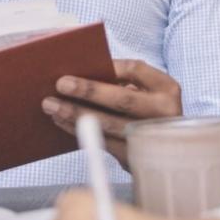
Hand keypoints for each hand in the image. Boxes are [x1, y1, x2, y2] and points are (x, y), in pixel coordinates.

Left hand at [41, 59, 182, 167]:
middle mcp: (164, 113)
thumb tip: (83, 74)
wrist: (168, 153)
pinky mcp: (135, 157)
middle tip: (60, 84)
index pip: (136, 70)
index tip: (84, 63)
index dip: (109, 66)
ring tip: (52, 105)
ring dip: (75, 114)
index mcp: (167, 89)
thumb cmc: (148, 111)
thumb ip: (125, 82)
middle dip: (89, 91)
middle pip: (122, 99)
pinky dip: (78, 131)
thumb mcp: (148, 92)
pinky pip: (101, 142)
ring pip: (108, 124)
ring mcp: (150, 137)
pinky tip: (62, 121)